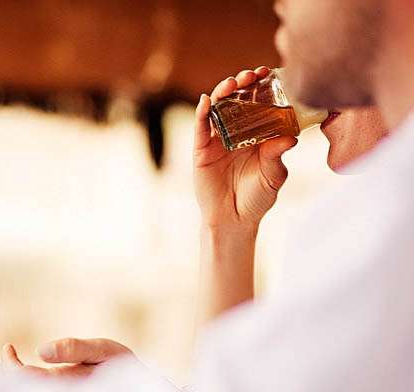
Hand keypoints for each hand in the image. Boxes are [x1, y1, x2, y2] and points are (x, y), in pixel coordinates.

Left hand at [0, 338, 134, 377]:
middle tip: (8, 353)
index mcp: (64, 388)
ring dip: (11, 378)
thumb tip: (40, 352)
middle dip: (4, 375)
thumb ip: (74, 349)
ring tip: (9, 357)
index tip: (9, 347)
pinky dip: (20, 379)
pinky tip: (18, 363)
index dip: (10, 369)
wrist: (141, 391)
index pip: (24, 384)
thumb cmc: (123, 368)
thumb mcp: (103, 351)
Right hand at [195, 66, 297, 230]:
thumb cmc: (257, 198)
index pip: (259, 103)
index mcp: (256, 134)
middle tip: (253, 74)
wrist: (234, 219)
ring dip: (223, 91)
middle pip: (237, 100)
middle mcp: (236, 132)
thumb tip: (290, 137)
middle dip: (244, 84)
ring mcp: (217, 140)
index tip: (271, 73)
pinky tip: (206, 101)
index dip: (263, 87)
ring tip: (232, 83)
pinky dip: (202, 112)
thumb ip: (278, 155)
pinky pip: (201, 128)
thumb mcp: (274, 175)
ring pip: (218, 108)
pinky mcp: (202, 150)